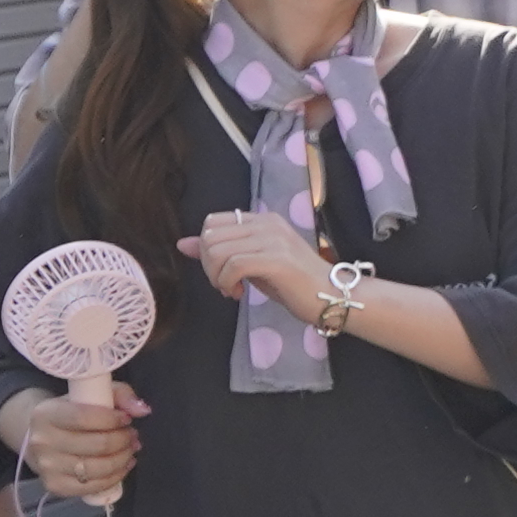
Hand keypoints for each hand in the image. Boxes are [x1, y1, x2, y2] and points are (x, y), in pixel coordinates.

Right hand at [13, 383, 144, 503]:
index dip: (112, 419)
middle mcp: (42, 442)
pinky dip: (114, 477)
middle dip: (123, 440)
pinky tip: (122, 465)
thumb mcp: (90, 393)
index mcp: (46, 414)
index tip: (126, 419)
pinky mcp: (55, 486)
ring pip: (97, 468)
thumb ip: (120, 394)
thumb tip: (143, 410)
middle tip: (132, 435)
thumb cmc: (70, 413)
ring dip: (122, 459)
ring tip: (130, 449)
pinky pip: (92, 487)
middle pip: (97, 445)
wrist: (39, 437)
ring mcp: (47, 467)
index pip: (84, 418)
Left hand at [177, 208, 325, 308]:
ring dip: (216, 276)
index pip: (212, 222)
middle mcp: (267, 223)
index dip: (207, 250)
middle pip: (210, 237)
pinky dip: (227, 283)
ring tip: (233, 289)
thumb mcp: (252, 264)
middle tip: (225, 284)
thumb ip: (221, 252)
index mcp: (263, 220)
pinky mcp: (276, 259)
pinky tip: (239, 293)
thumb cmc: (295, 283)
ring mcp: (273, 239)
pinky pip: (232, 266)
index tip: (222, 272)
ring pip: (217, 251)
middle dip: (208, 266)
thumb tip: (183, 244)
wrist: (333, 296)